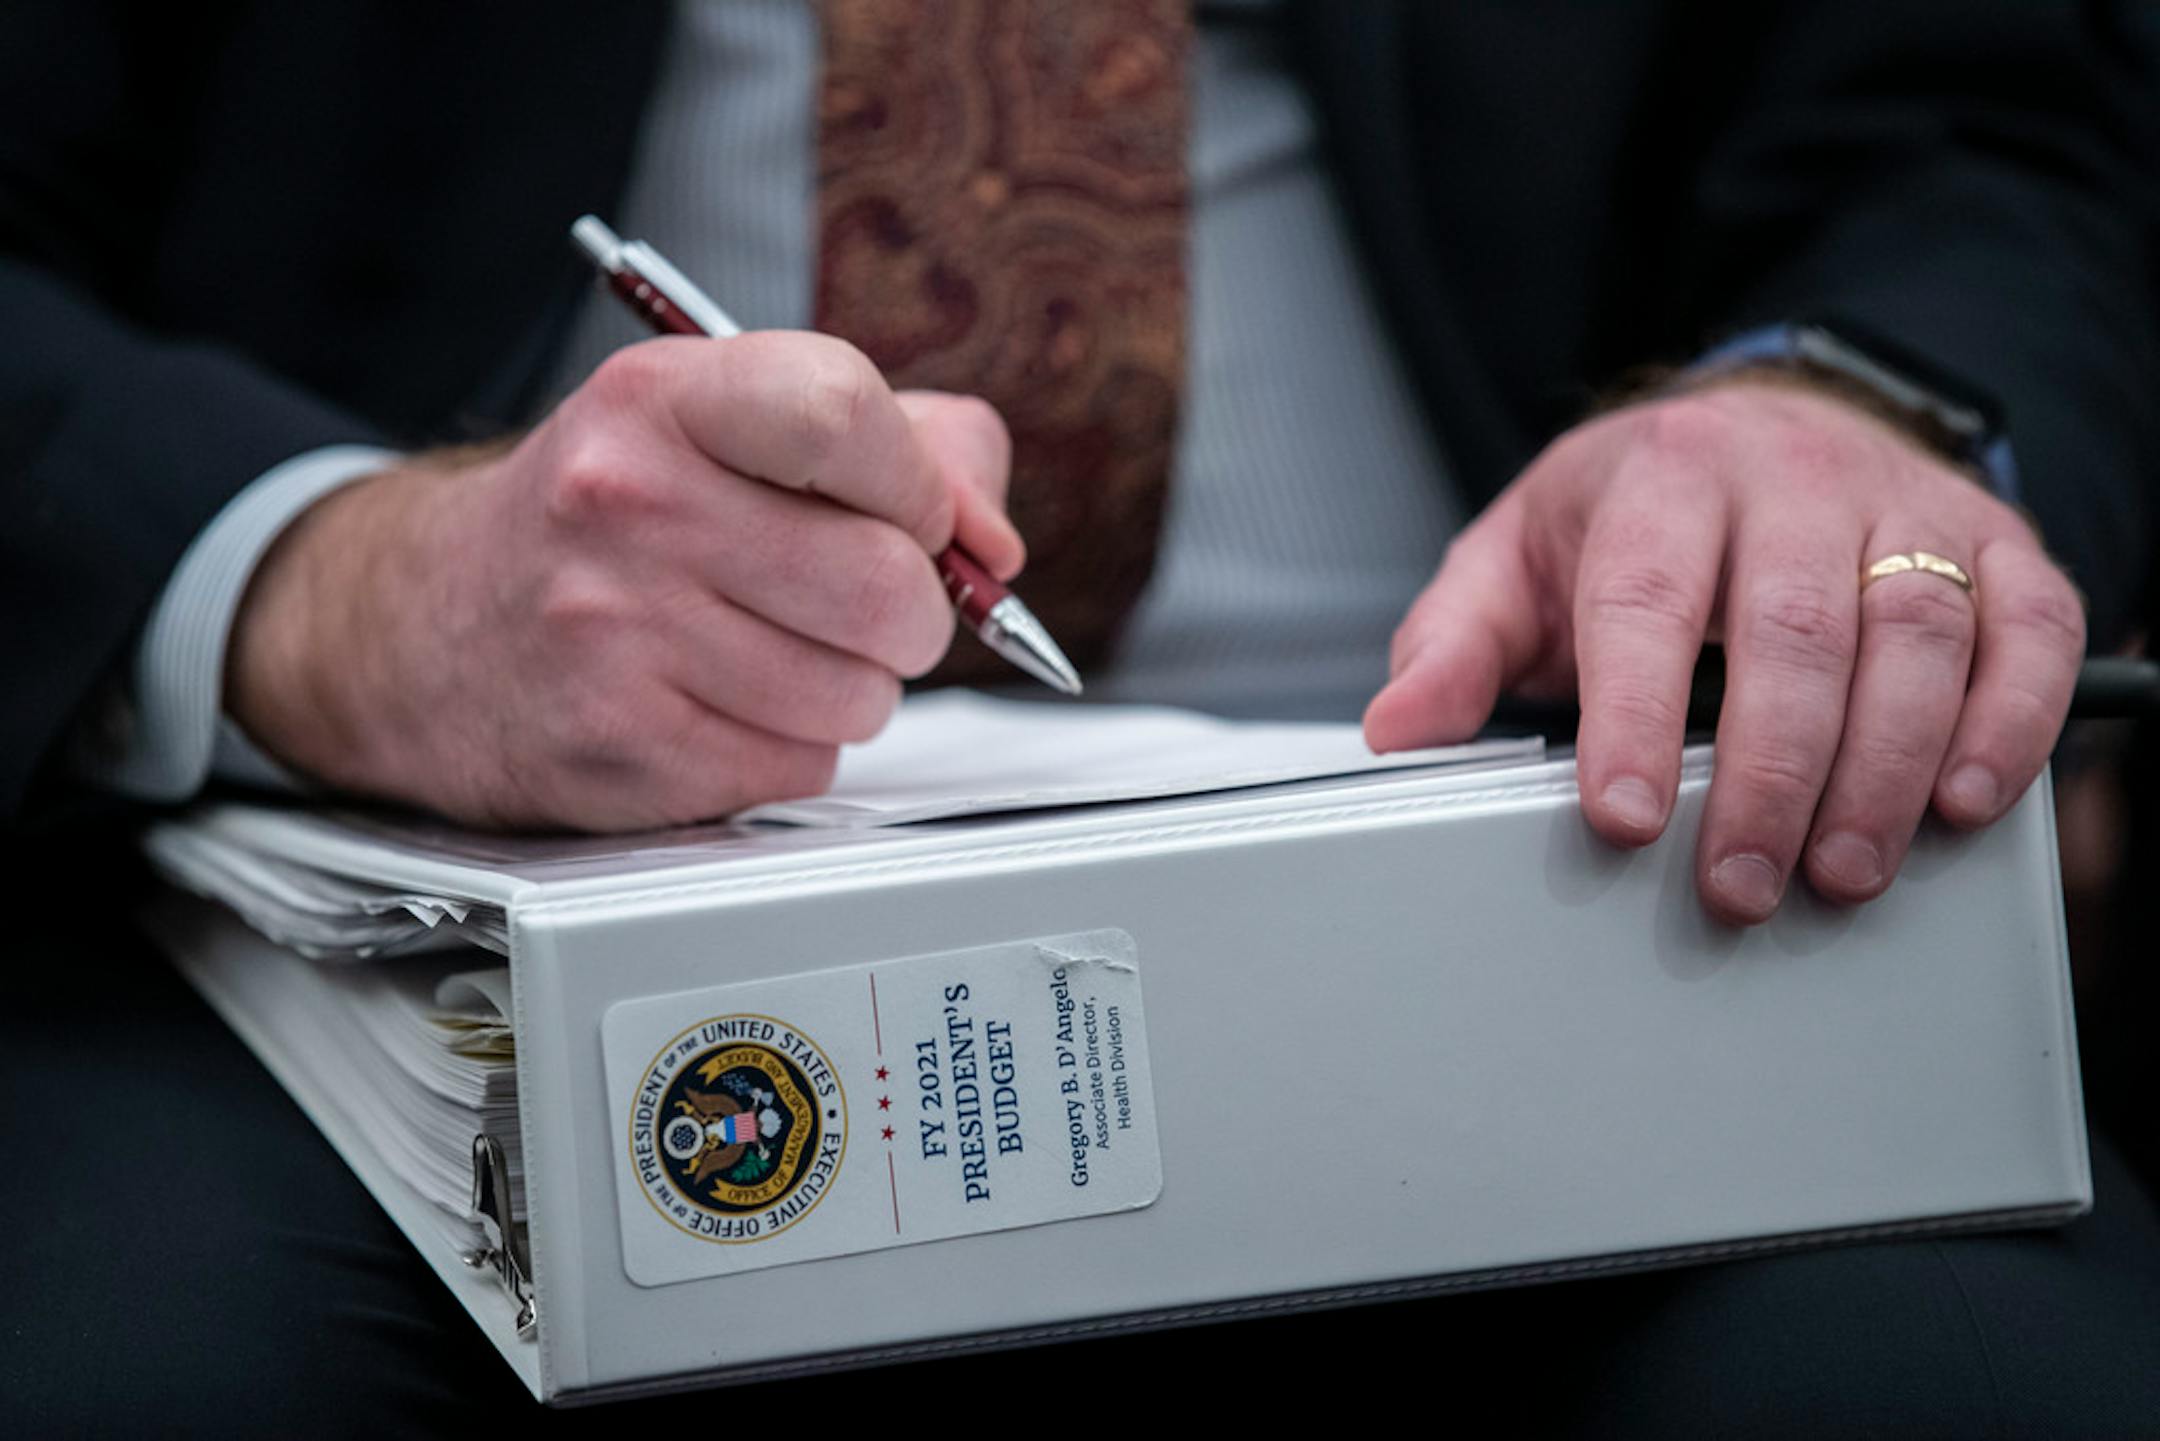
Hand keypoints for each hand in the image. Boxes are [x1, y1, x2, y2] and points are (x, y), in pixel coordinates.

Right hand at [226, 334, 1022, 829]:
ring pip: (858, 696)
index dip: (919, 485)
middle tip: (855, 604)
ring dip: (847, 689)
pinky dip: (787, 747)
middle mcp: (627, 506)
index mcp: (664, 398)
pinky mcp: (620, 750)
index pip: (847, 413)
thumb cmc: (617, 517)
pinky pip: (799, 767)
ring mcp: (614, 636)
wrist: (425, 625)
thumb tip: (992, 545)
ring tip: (766, 650)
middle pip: (885, 586)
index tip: (912, 515)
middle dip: (906, 613)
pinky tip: (717, 704)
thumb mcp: (734, 424)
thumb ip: (910, 445)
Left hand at [1365, 377, 2083, 923]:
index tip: (1618, 818)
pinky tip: (1964, 798)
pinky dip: (2012, 717)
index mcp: (1663, 477)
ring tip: (1841, 874)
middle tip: (1735, 885)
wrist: (1763, 424)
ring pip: (1913, 637)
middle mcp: (1792, 479)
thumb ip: (1455, 641)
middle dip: (1764, 775)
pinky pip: (2029, 627)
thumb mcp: (1519, 558)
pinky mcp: (1994, 546)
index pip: (1646, 600)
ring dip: (1882, 771)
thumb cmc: (1635, 515)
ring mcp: (1903, 509)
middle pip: (1789, 632)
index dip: (1634, 716)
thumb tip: (1398, 727)